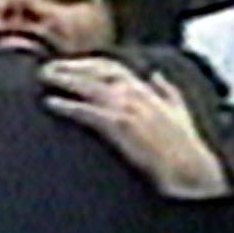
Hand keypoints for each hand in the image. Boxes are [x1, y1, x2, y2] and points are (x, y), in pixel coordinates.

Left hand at [39, 57, 231, 199]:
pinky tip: (51, 103)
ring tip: (43, 79)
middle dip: (69, 66)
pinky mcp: (119, 126)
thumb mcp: (180, 111)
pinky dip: (67, 104)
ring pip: (88, 85)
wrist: (190, 169)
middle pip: (95, 71)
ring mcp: (127, 108)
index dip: (87, 63)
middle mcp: (136, 93)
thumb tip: (157, 75)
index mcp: (146, 90)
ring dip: (63, 79)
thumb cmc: (185, 145)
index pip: (111, 67)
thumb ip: (168, 91)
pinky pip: (86, 111)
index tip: (68, 64)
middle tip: (47, 69)